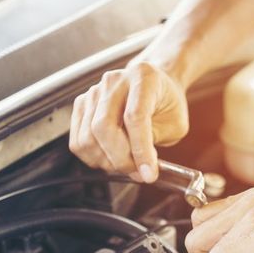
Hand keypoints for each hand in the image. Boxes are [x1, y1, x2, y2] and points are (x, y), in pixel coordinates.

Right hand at [69, 62, 188, 181]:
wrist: (154, 86)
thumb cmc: (167, 104)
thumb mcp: (175, 124)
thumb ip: (154, 143)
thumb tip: (138, 168)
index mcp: (143, 78)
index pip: (135, 117)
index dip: (140, 150)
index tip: (149, 173)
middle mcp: (114, 81)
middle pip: (103, 127)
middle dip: (120, 159)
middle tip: (137, 172)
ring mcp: (94, 92)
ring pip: (88, 137)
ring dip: (107, 161)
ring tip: (127, 164)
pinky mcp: (82, 105)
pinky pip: (78, 141)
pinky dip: (94, 157)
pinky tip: (111, 158)